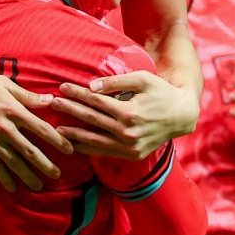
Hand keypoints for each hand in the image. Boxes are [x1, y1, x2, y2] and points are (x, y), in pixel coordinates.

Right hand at [0, 69, 72, 191]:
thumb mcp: (3, 83)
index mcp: (14, 109)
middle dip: (45, 164)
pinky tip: (12, 188)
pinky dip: (4, 178)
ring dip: (27, 175)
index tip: (69, 150)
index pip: (41, 128)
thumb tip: (50, 100)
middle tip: (57, 175)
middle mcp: (5, 127)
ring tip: (38, 186)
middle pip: (30, 150)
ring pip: (13, 161)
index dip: (57, 140)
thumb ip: (27, 95)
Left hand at [52, 70, 197, 159]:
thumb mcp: (142, 79)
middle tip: (52, 104)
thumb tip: (91, 86)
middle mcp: (127, 131)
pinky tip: (74, 145)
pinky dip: (87, 149)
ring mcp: (129, 146)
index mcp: (129, 111)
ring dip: (73, 134)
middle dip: (69, 110)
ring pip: (94, 140)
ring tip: (56, 129)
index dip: (77, 93)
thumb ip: (116, 82)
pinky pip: (104, 152)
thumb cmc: (161, 92)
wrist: (182, 116)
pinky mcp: (131, 155)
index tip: (62, 87)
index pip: (96, 101)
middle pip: (91, 119)